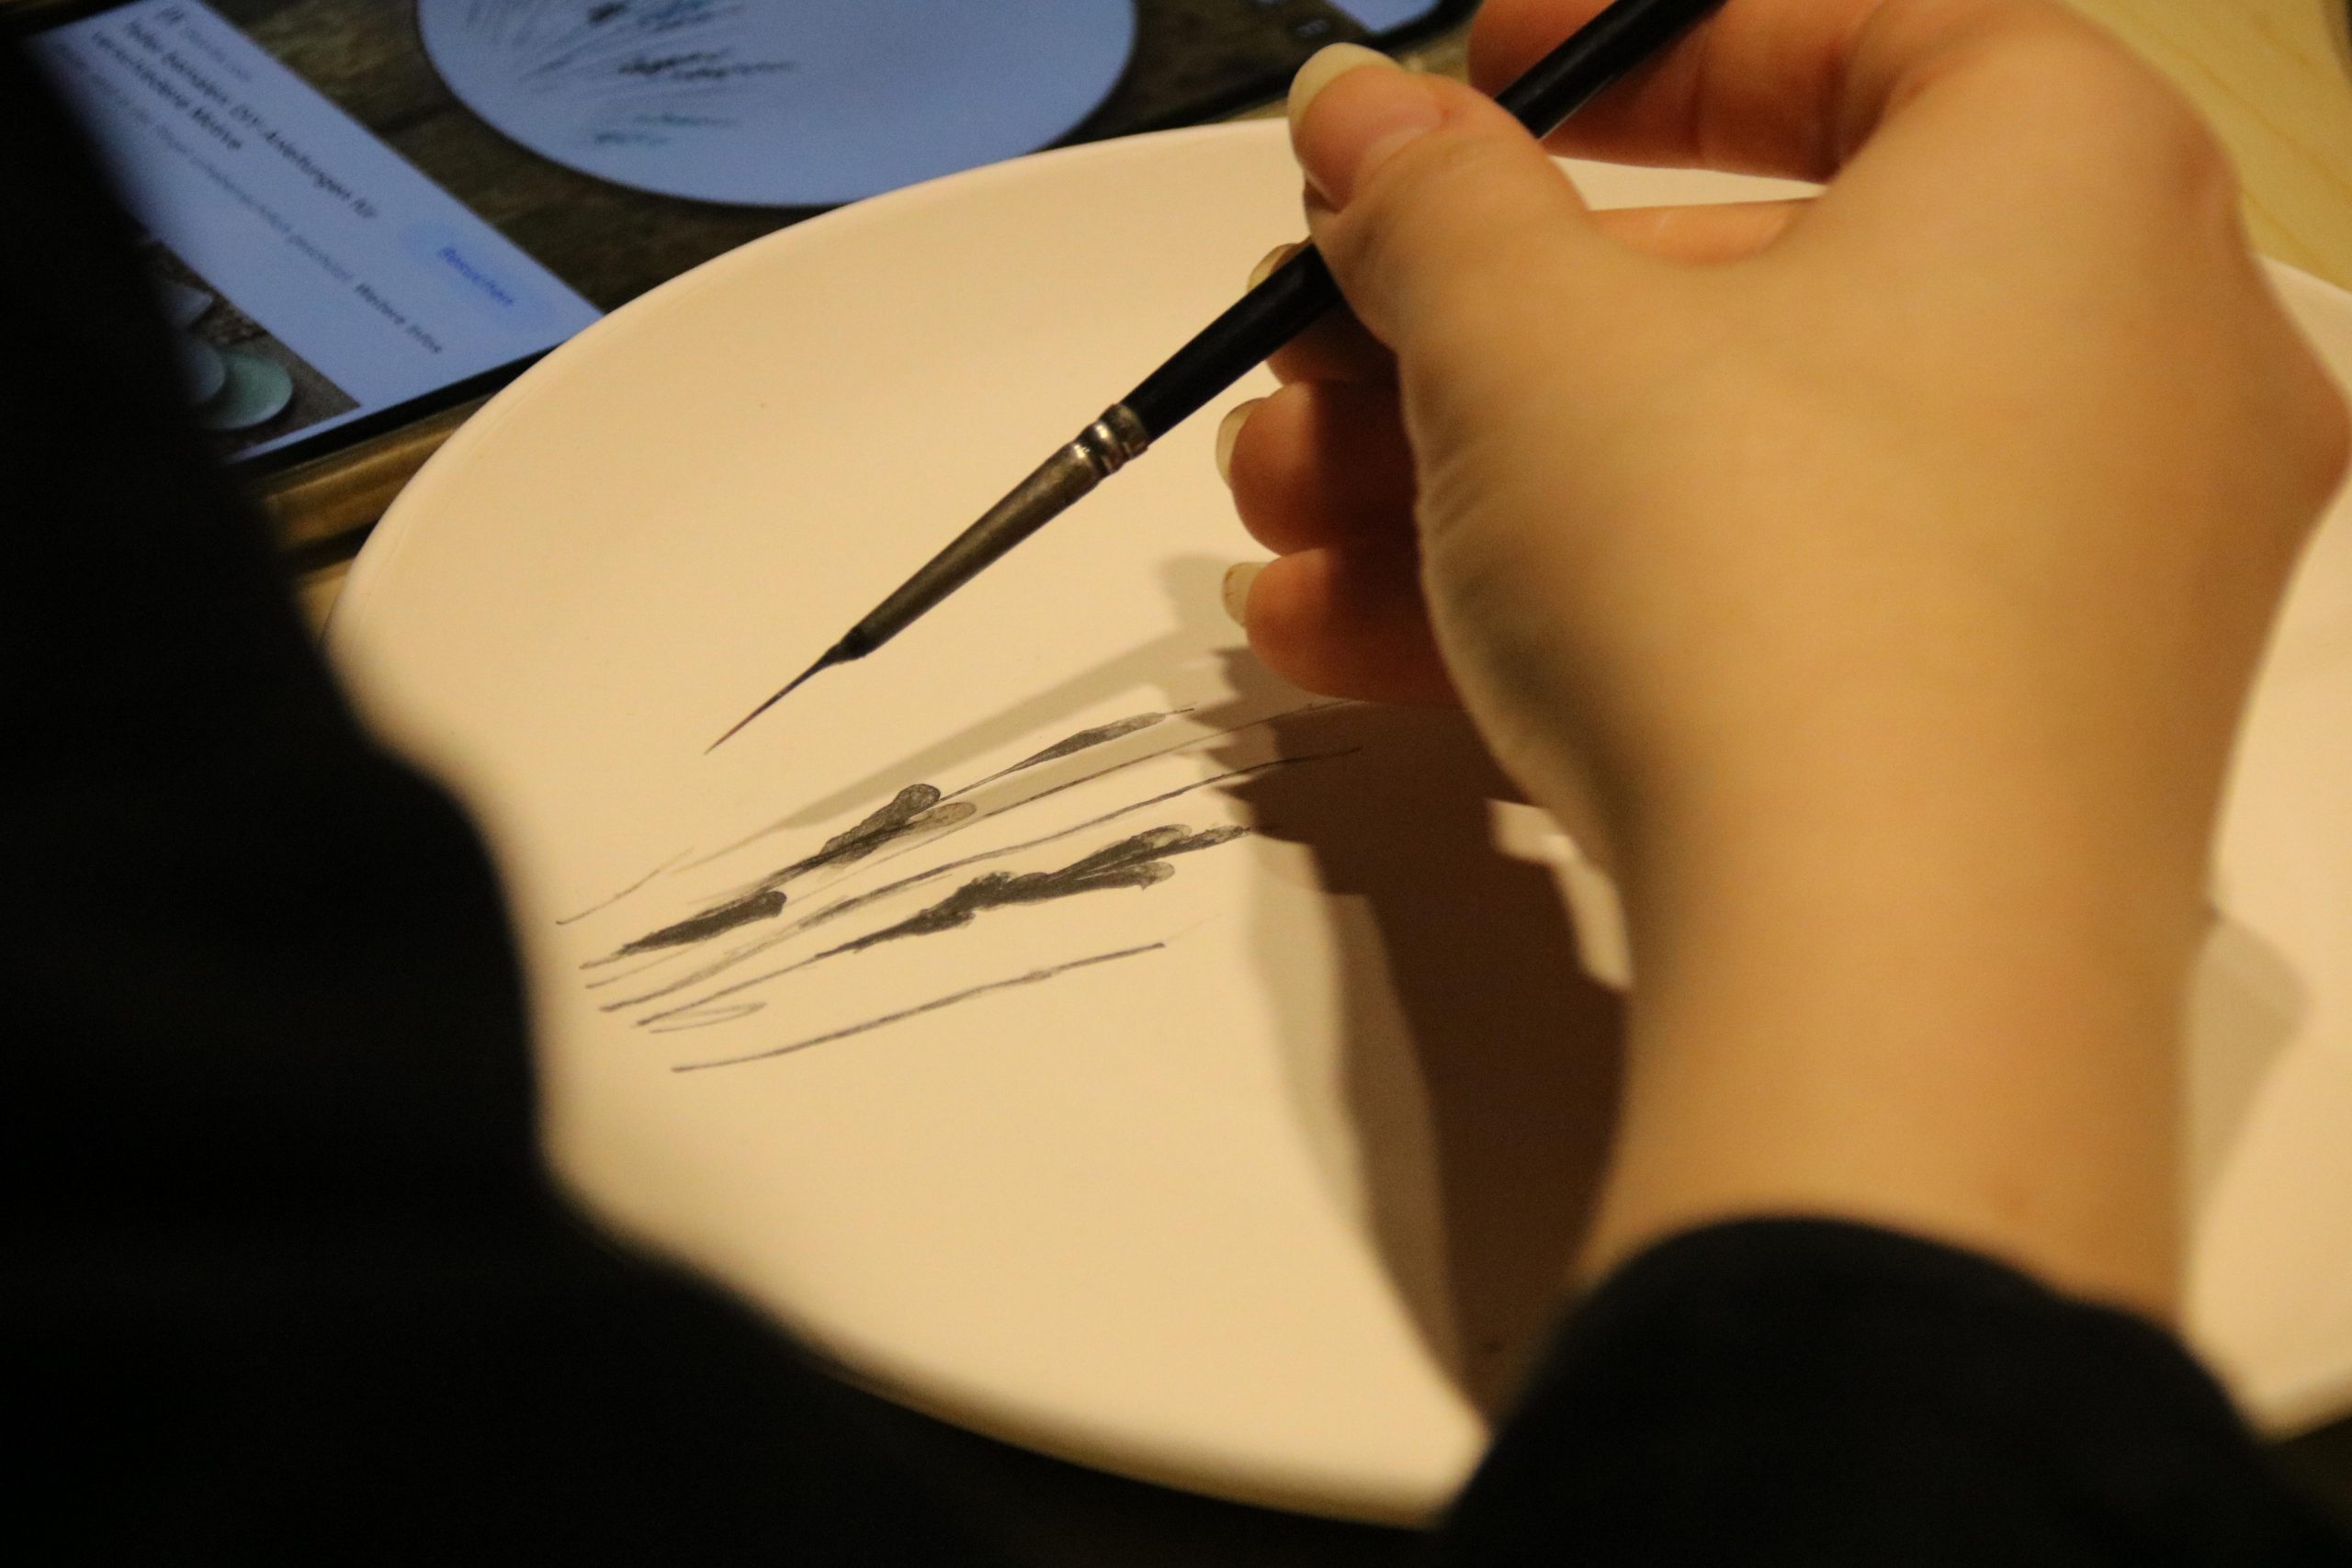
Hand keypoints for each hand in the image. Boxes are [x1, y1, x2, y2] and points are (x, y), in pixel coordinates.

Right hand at [1221, 0, 2347, 1308]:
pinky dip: (1566, 616)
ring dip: (1460, 491)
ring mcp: (2073, 575)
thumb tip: (1360, 110)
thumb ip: (1433, 199)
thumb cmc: (1750, 571)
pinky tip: (1342, 643)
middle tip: (1299, 361)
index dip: (1612, 56)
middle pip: (1733, 295)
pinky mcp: (2002, 744)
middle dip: (1458, 338)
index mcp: (2066, 178)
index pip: (1840, 39)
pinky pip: (1763, 622)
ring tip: (1275, 524)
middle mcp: (2121, 360)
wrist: (1882, 983)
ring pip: (1720, 481)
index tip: (1457, 92)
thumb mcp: (1529, 343)